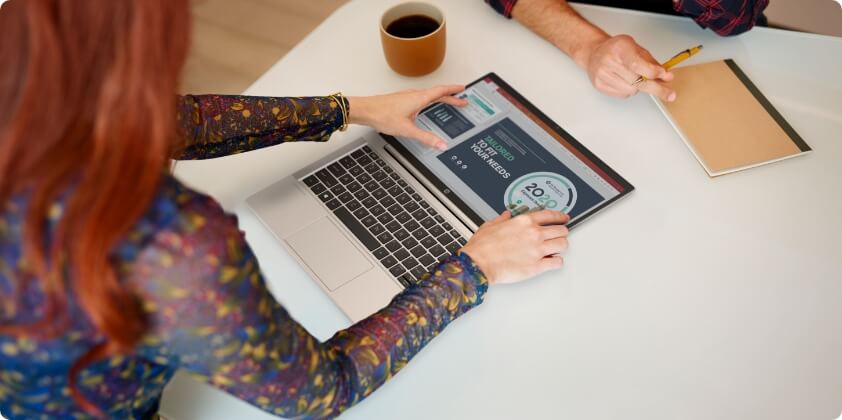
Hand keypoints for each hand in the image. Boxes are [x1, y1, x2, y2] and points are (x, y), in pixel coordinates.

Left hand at [347, 86, 467, 150]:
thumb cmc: (382, 115)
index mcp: (419, 98)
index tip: (463, 89)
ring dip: (440, 98)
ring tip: (447, 102)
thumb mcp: (407, 130)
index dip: (453, 90)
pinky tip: (425, 107)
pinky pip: (421, 97)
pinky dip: (429, 100)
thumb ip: (426, 138)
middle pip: (437, 93)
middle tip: (461, 101)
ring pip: (428, 95)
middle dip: (450, 97)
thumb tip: (440, 144)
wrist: (365, 110)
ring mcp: (407, 96)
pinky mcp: (401, 100)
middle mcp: (414, 94)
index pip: (441, 91)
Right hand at [460, 209, 569, 284]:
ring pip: (563, 245)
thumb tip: (506, 216)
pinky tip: (552, 261)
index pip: (550, 215)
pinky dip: (557, 262)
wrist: (478, 264)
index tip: (563, 218)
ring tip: (555, 249)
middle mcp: (534, 234)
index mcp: (524, 222)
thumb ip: (501, 219)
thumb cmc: (482, 247)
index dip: (560, 216)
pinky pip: (557, 263)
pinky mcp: (537, 266)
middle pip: (561, 230)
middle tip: (559, 235)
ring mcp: (538, 250)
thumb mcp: (490, 225)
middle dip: (561, 232)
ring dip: (560, 246)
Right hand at [577, 34, 675, 101]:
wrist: (594, 53)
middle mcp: (608, 61)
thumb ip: (651, 62)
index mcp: (619, 48)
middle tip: (670, 94)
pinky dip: (629, 90)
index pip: (637, 64)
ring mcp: (602, 75)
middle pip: (636, 81)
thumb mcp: (636, 48)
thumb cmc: (616, 49)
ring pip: (631, 90)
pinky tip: (624, 80)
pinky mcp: (600, 86)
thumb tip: (665, 76)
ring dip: (639, 87)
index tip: (665, 76)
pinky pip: (623, 94)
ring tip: (633, 77)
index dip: (653, 72)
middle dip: (656, 88)